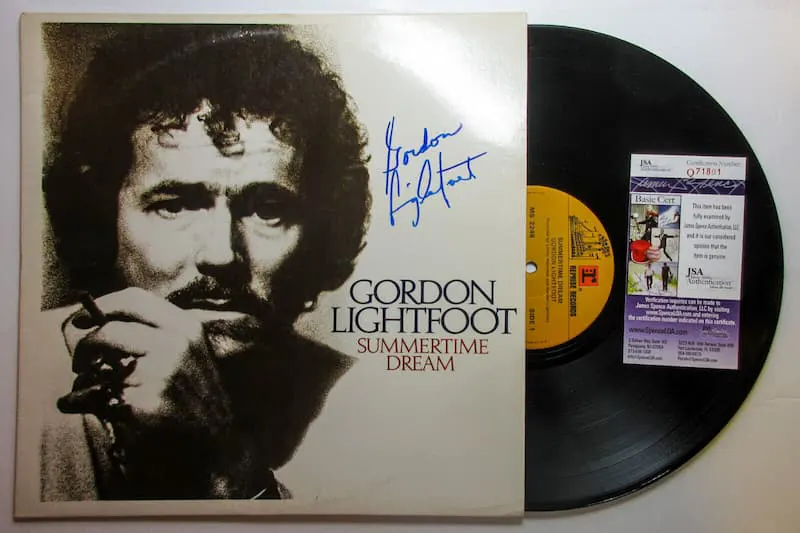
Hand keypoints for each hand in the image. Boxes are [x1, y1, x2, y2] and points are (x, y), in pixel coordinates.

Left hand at [57, 287, 252, 497]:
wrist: (218, 442)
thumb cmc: (197, 396)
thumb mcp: (189, 353)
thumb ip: (156, 333)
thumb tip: (101, 321)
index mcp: (185, 328)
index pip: (134, 300)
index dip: (101, 306)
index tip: (82, 319)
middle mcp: (174, 346)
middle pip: (108, 331)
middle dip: (85, 347)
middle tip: (80, 363)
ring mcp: (160, 375)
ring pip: (97, 369)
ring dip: (81, 382)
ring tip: (85, 391)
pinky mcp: (144, 405)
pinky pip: (95, 398)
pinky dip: (80, 403)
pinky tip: (85, 407)